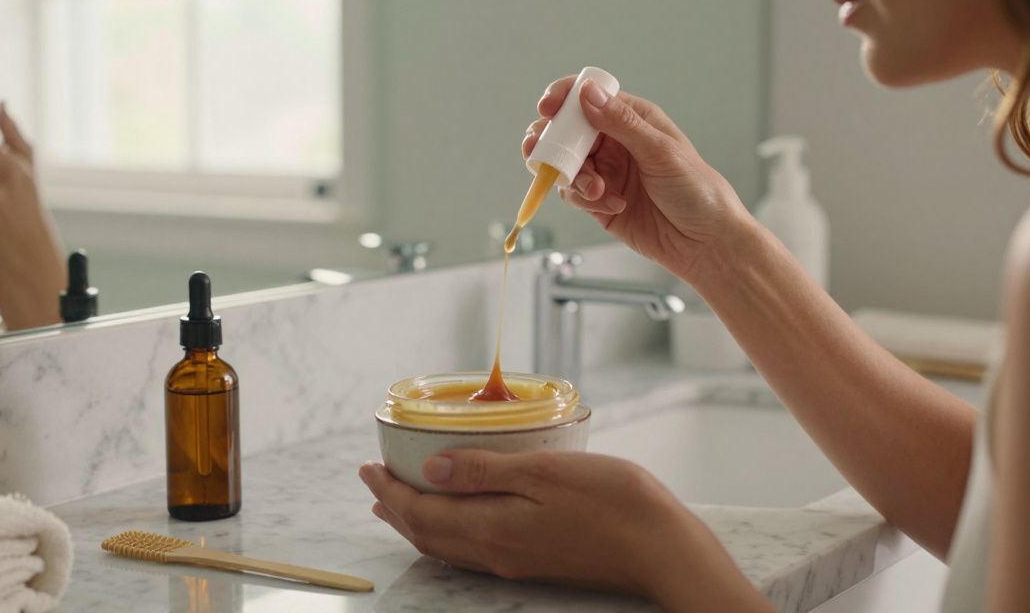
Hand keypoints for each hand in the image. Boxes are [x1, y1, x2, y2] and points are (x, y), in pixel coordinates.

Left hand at [359, 450, 766, 609]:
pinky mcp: (535, 562)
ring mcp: (515, 562)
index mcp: (492, 529)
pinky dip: (447, 531)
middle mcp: (496, 552)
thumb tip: (430, 469)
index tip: (367, 467)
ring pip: (447, 545)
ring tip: (400, 500)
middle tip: (374, 480)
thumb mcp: (544, 472)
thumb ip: (484, 471)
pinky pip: (471, 550)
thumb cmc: (613, 501)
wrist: (662, 548)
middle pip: (427, 535)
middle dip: (394, 507)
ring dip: (418, 521)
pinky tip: (455, 517)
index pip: (421, 513)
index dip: (388, 491)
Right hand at [523, 77, 755, 284]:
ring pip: (564, 165)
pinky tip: (611, 204)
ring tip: (596, 191)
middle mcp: (614, 142)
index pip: (588, 98)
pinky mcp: (598, 201)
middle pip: (565, 132)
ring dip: (573, 177)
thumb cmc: (697, 190)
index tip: (547, 109)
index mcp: (631, 119)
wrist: (705, 242)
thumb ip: (621, 122)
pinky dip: (584, 199)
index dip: (564, 99)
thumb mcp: (660, 151)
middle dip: (551, 143)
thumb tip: (587, 92)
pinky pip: (573, 194)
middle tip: (540, 153)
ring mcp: (605, 172)